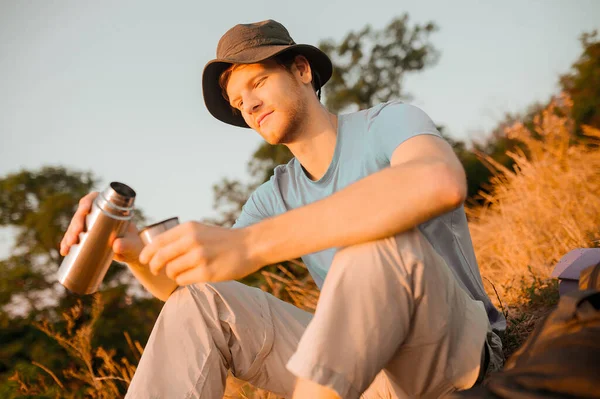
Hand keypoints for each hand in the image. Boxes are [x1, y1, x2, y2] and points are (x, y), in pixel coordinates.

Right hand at [59, 191, 142, 263]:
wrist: (132, 255)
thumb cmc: (135, 246)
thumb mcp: (133, 245)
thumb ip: (127, 244)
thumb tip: (116, 245)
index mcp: (111, 208)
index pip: (95, 199)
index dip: (87, 202)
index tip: (84, 210)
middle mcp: (99, 215)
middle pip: (82, 213)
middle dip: (75, 223)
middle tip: (75, 236)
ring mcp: (91, 226)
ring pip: (75, 225)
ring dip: (69, 234)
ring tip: (68, 246)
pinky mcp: (87, 237)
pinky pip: (74, 237)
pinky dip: (67, 243)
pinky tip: (64, 251)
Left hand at [138, 222, 258, 284]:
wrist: (250, 245)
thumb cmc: (223, 240)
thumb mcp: (200, 230)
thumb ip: (180, 238)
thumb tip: (155, 251)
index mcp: (188, 228)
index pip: (157, 242)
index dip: (147, 253)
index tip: (145, 260)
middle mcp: (192, 241)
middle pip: (160, 258)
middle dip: (154, 266)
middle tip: (156, 270)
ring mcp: (199, 257)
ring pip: (171, 270)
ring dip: (172, 274)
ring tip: (182, 272)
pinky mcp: (207, 272)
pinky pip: (183, 280)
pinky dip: (183, 280)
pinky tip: (192, 276)